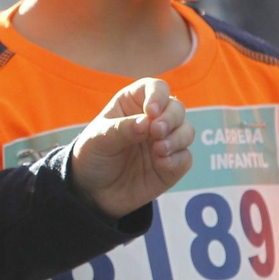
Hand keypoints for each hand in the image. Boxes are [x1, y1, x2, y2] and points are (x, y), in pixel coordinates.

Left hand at [69, 78, 193, 219]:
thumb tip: (148, 122)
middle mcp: (152, 120)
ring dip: (177, 138)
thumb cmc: (92, 155)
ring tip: (159, 149)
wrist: (92, 191)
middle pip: (176, 108)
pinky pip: (185, 158)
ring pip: (186, 131)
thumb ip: (123, 129)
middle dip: (171, 118)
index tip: (151, 112)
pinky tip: (161, 163)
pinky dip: (177, 159)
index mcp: (133, 104)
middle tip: (156, 131)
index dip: (158, 96)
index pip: (155, 88)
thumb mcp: (99, 139)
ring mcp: (163, 142)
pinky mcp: (171, 165)